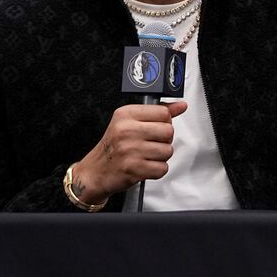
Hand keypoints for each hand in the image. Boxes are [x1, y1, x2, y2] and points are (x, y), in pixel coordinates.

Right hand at [68, 101, 187, 205]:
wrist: (96, 171)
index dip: (164, 122)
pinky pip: (162, 168)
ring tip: (145, 155)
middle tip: (150, 144)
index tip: (154, 128)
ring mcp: (129, 150)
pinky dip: (156, 170)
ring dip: (160, 157)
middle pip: (168, 131)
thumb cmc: (114, 146)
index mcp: (125, 115)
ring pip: (168, 151)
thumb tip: (180, 105)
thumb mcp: (130, 122)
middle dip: (164, 140)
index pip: (163, 112)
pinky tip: (144, 166)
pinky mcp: (134, 168)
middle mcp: (126, 130)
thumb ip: (157, 113)